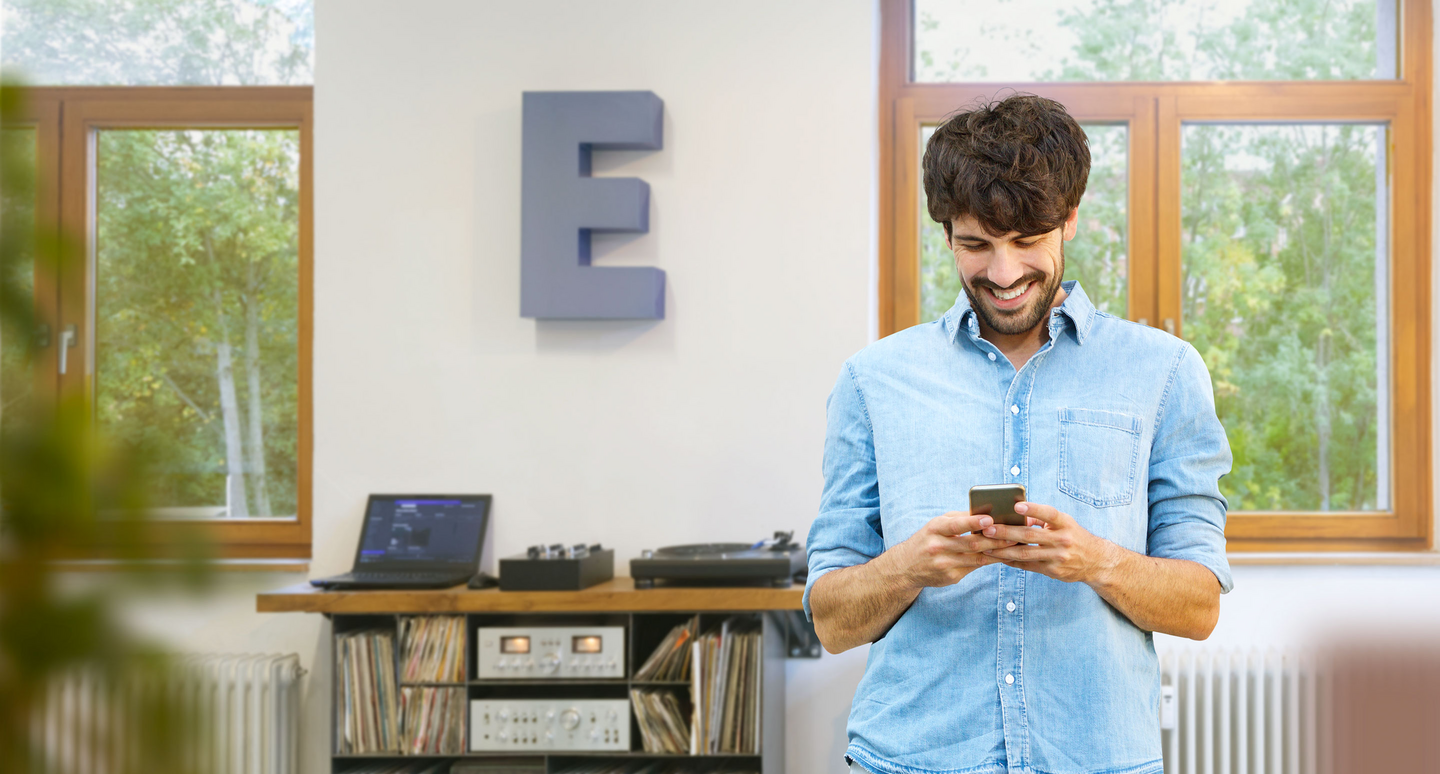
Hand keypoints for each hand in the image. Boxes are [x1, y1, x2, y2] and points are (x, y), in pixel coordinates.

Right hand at [884, 511, 1016, 588]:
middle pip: (971, 544)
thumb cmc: (928, 539)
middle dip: (995, 539)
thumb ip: (959, 519)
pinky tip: (1002, 556)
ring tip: (1014, 545)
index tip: (990, 519)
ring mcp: (944, 564)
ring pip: (976, 558)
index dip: (973, 522)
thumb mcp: (937, 525)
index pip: (955, 525)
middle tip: (1015, 534)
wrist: (906, 567)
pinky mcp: (950, 577)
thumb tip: (987, 513)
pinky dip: (989, 561)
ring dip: (997, 552)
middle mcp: (937, 547)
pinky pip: (974, 568)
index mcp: (934, 528)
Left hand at [980, 501, 1118, 583]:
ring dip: (1004, 550)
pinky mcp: (1054, 571)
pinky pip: (1028, 566)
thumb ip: (1042, 520)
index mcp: (1065, 523)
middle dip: (1007, 532)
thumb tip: (1016, 516)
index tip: (1017, 506)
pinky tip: (998, 557)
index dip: (1033, 509)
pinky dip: (1012, 561)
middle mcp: (1063, 540)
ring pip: (1026, 554)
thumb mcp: (1064, 523)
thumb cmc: (1073, 536)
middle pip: (1031, 536)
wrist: (1095, 561)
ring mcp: (1058, 557)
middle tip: (988, 529)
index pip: (1049, 514)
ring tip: (986, 546)